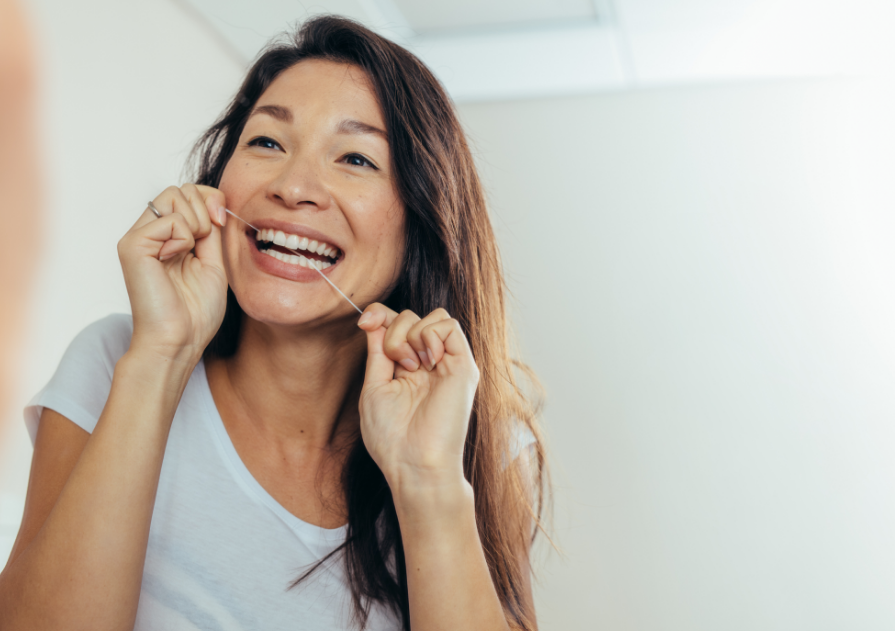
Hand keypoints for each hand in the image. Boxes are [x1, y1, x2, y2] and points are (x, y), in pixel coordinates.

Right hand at [118, 184, 227, 364]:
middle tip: (205, 242)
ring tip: (189, 253)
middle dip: (204, 209)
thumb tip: (214, 202)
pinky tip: (174, 260)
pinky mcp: (132, 246)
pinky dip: (183, 238)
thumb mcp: (213, 263)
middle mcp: (148, 234)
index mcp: (167, 238)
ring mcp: (138, 238)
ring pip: (173, 195)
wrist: (180, 341)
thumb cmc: (195, 312)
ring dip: (196, 223)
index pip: (187, 193)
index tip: (221, 222)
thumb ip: (211, 231)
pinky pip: (169, 219)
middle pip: (180, 189)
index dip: (210, 199)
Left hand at [357, 304, 479, 495]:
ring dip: (412, 334)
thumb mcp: (375, 386)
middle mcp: (429, 362)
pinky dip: (431, 335)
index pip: (396, 323)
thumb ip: (377, 351)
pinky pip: (449, 325)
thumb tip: (374, 319)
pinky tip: (427, 361)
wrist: (415, 464)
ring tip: (411, 366)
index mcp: (407, 367)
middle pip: (411, 315)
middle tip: (396, 364)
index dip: (379, 314)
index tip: (364, 322)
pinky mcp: (463, 366)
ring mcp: (447, 363)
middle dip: (393, 331)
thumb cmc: (392, 437)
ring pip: (433, 315)